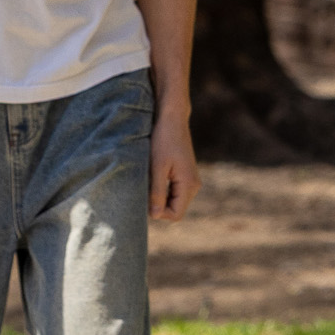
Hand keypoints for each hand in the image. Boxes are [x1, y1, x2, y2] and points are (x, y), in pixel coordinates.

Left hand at [149, 107, 199, 222]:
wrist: (172, 119)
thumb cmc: (162, 140)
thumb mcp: (156, 167)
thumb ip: (156, 191)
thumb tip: (155, 215)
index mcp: (189, 185)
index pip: (176, 214)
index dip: (159, 213)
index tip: (143, 200)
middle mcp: (194, 185)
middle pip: (175, 209)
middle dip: (158, 206)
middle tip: (141, 191)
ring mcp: (191, 180)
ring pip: (174, 201)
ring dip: (159, 197)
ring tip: (145, 183)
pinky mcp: (185, 175)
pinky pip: (174, 191)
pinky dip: (162, 190)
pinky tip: (151, 178)